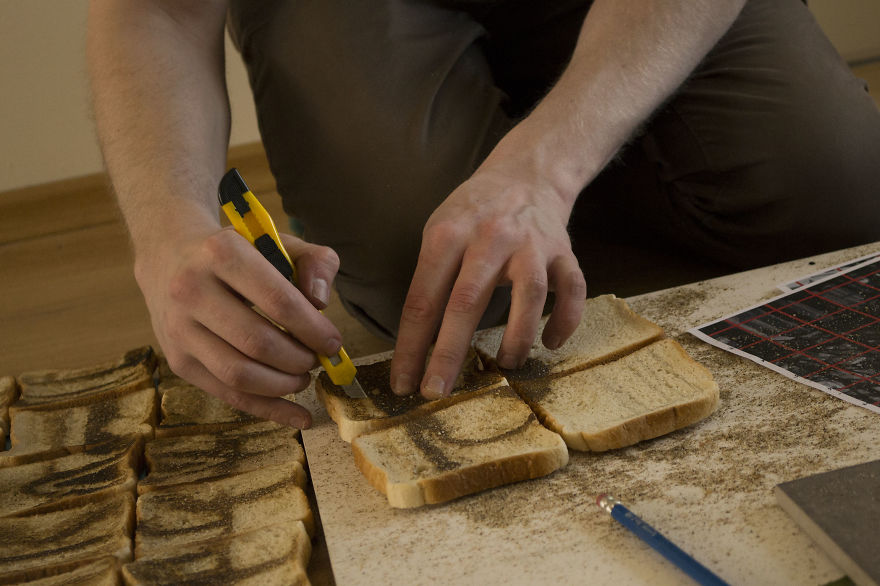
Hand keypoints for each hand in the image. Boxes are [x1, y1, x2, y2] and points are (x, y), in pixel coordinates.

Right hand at [135, 225, 341, 427]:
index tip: (333, 343)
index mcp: (221, 253)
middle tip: (317, 359)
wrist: (169, 257)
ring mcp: (179, 329)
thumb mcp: (279, 241)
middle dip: (299, 359)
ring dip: (284, 385)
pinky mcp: (178, 360)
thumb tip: (321, 302)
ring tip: (304, 376)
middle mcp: (191, 290)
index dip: (313, 329)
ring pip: (239, 375)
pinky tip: (299, 415)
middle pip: (258, 343)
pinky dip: (268, 409)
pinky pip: (228, 395)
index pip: (278, 301)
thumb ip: (315, 262)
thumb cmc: (237, 252)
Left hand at [390, 165, 586, 399]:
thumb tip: (415, 345)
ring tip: (505, 366)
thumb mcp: (439, 231)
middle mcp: (490, 237)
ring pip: (529, 295)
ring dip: (516, 337)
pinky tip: (550, 342)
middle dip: (448, 353)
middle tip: (436, 393)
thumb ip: (430, 279)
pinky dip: (565, 320)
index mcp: (448, 234)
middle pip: (466, 302)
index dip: (411, 345)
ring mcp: (531, 244)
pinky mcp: (563, 251)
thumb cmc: (473, 212)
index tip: (402, 382)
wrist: (526, 173)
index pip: (423, 299)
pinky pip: (572, 290)